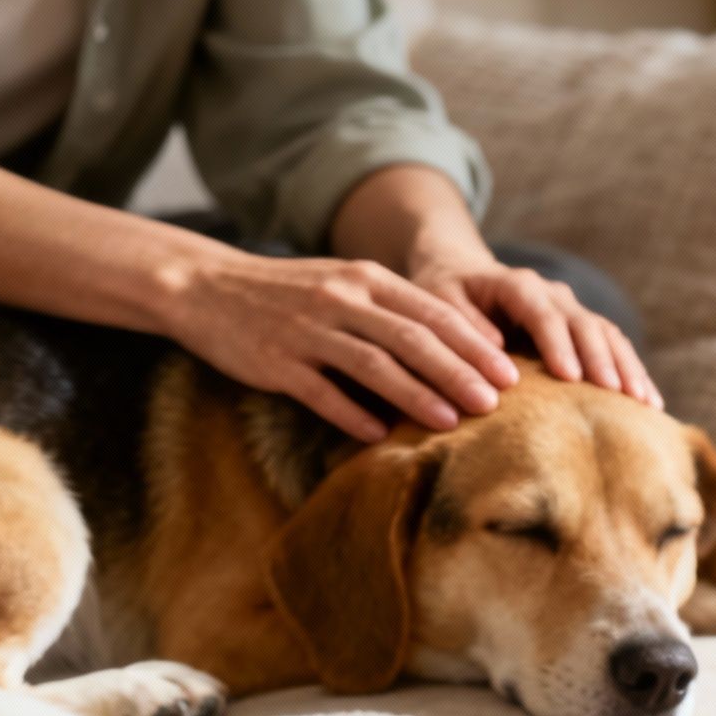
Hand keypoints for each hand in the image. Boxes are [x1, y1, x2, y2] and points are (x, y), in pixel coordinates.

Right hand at [162, 249, 513, 441]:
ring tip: (452, 422)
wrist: (205, 286)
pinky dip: (353, 415)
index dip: (475, 345)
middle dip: (459, 372)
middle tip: (496, 403)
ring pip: (374, 365)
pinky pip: (322, 393)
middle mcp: (341, 300)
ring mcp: (307, 331)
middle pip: (413, 339)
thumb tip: (461, 350)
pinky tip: (380, 437)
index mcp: (365, 278)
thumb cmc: (291, 292)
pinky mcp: (276, 362)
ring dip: (417, 396)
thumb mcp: (346, 285)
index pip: (434, 313)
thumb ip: (396, 310)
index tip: (510, 374)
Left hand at [409, 246, 660, 409]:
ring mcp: (572, 310)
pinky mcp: (582, 330)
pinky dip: (633, 373)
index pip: (543, 314)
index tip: (571, 377)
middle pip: (585, 325)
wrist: (462, 273)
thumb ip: (463, 326)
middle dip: (603, 361)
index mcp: (517, 285)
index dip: (559, 344)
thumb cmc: (444, 293)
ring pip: (608, 335)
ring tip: (644, 405)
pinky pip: (614, 348)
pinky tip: (650, 404)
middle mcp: (552, 294)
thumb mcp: (439, 301)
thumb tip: (497, 356)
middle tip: (617, 396)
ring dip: (628, 368)